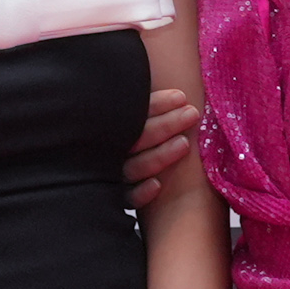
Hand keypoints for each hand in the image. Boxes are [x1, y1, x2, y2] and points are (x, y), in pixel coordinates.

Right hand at [122, 81, 200, 210]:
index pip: (134, 113)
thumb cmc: (136, 139)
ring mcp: (114, 175)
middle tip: (192, 113)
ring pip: (134, 167)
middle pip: (136, 138)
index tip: (181, 97)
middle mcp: (111, 150)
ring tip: (184, 144)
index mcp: (113, 128)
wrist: (97, 192)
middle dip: (165, 124)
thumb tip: (175, 89)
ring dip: (159, 155)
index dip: (157, 104)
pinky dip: (141, 192)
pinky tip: (157, 185)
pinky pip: (128, 198)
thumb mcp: (136, 118)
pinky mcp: (118, 199)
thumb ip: (148, 106)